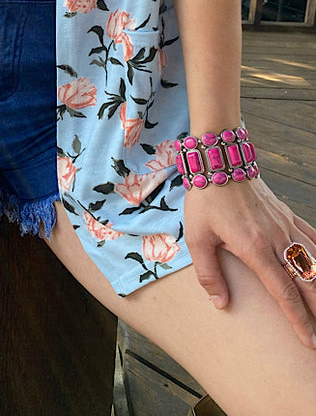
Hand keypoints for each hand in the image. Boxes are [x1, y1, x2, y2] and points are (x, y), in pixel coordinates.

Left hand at [184, 176, 315, 347]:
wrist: (219, 162)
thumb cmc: (206, 200)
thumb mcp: (197, 238)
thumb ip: (209, 274)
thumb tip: (220, 304)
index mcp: (254, 249)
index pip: (284, 292)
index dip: (298, 319)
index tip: (308, 339)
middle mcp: (277, 239)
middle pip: (308, 281)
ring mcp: (285, 226)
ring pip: (315, 261)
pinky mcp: (287, 215)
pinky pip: (312, 237)